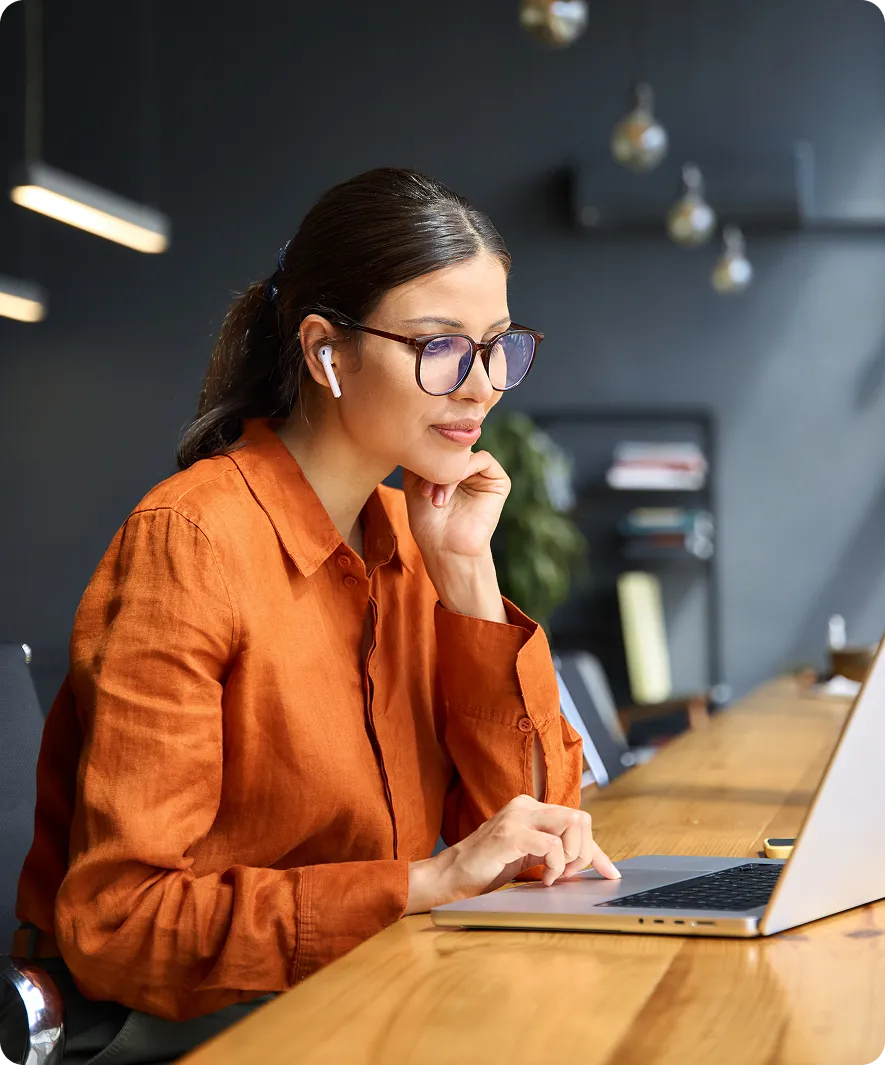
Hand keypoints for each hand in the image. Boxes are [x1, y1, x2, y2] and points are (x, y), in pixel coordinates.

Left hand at [403, 453, 509, 620]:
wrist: (444, 547)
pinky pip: (483, 459)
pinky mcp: (498, 481)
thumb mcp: (415, 482)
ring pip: (465, 454)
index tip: (412, 475)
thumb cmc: (428, 522)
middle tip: (424, 489)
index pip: (441, 444)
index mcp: (451, 467)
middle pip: (452, 448)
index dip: (426, 454)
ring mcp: (483, 473)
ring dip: (447, 473)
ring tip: (435, 497)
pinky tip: (450, 489)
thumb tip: (422, 431)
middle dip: (435, 465)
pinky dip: (464, 470)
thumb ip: (420, 456)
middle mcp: (468, 468)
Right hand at [405, 794, 619, 914]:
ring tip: (555, 875)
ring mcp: (517, 817)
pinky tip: (544, 879)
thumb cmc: (488, 868)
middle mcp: (525, 805)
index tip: (610, 873)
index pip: (577, 821)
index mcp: (530, 808)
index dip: (597, 850)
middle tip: (568, 875)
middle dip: (585, 852)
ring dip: (572, 856)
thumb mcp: (529, 857)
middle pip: (580, 818)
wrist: (451, 876)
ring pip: (572, 824)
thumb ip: (556, 853)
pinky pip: (552, 845)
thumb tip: (594, 864)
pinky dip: (556, 866)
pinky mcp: (510, 834)